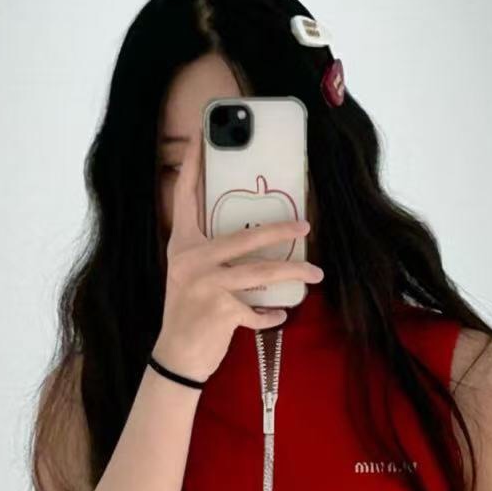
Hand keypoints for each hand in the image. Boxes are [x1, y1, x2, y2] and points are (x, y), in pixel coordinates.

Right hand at [155, 124, 322, 379]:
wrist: (176, 356)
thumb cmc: (189, 311)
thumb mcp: (190, 273)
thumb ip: (209, 250)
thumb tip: (248, 232)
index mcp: (182, 245)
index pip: (185, 197)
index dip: (193, 165)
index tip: (203, 134)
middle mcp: (191, 260)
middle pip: (243, 238)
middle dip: (279, 231)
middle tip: (305, 223)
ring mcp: (205, 286)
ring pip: (260, 273)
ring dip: (293, 273)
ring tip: (315, 273)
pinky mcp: (219, 311)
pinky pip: (258, 310)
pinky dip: (272, 314)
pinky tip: (281, 314)